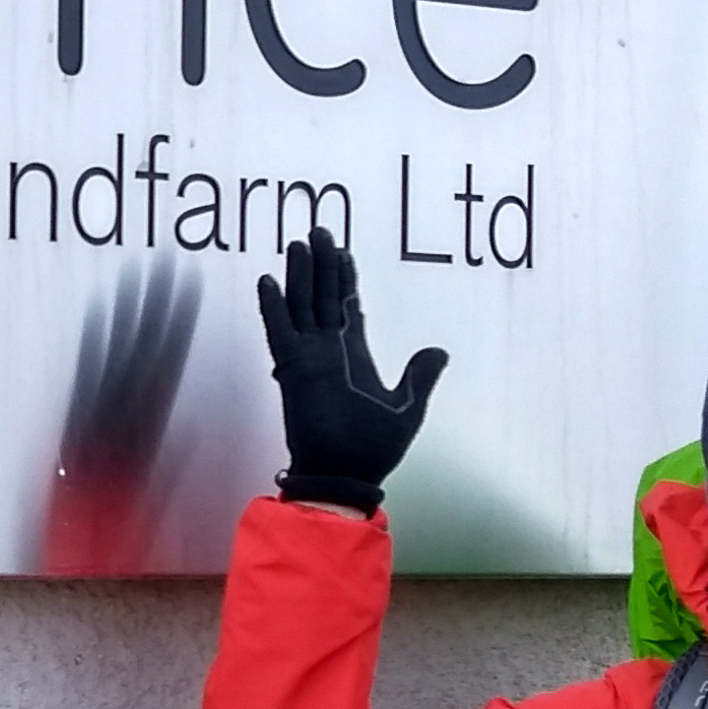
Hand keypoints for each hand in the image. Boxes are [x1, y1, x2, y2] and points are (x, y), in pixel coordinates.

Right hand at [253, 228, 446, 512]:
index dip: (344, 278)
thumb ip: (419, 376)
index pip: (347, 306)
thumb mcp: (407, 408)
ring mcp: (308, 358)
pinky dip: (273, 306)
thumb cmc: (372, 449)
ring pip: (301, 305)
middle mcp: (328, 351)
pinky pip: (279, 331)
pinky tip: (269, 281)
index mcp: (354, 356)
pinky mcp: (292, 370)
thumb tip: (439, 350)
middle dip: (321, 264)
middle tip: (319, 232)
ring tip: (298, 244)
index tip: (341, 252)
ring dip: (299, 275)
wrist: (345, 476)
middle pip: (322, 296)